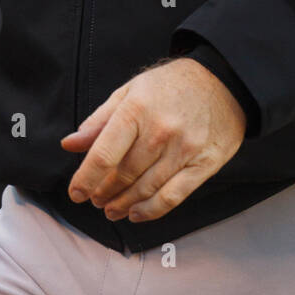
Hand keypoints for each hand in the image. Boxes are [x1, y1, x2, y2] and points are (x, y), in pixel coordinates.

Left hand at [60, 57, 246, 222]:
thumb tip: (69, 144)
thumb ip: (99, 119)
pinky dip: (151, 210)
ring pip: (145, 189)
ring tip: (112, 208)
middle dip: (104, 193)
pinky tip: (137, 213)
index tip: (75, 192)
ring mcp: (184, 149)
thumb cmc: (172, 85)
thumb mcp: (131, 90)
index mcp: (137, 109)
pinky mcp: (203, 164)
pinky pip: (172, 196)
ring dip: (123, 204)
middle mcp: (160, 131)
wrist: (224, 81)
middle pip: (124, 175)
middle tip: (95, 199)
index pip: (103, 153)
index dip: (85, 178)